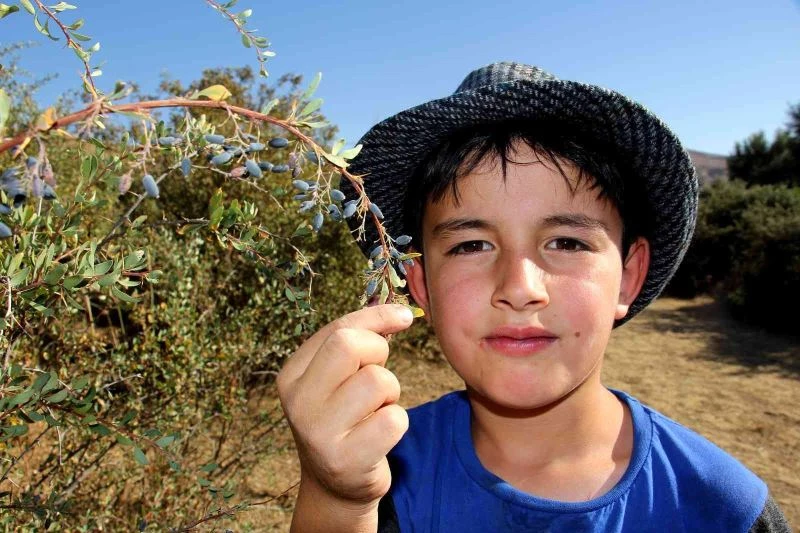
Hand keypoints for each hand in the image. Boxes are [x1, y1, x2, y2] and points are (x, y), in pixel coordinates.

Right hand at [277, 304, 414, 505]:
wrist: (335, 485)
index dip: (377, 317)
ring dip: (390, 393)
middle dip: (378, 353)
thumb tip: (400, 313)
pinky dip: (397, 422)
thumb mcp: (337, 378)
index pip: (338, 329)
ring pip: (378, 381)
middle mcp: (299, 402)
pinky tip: (379, 435)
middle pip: (350, 346)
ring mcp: (319, 433)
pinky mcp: (346, 460)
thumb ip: (358, 341)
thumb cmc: (344, 418)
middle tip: (376, 375)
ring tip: (375, 410)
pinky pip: (394, 419)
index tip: (404, 317)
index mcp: (292, 375)